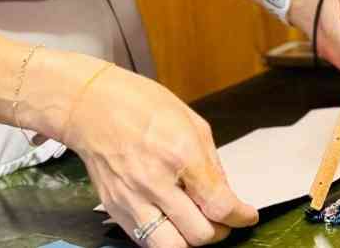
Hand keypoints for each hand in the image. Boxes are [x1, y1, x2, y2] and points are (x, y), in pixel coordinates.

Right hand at [62, 59, 257, 246]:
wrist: (92, 107)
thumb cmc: (140, 105)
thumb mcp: (191, 122)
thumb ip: (211, 163)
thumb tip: (225, 193)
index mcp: (180, 154)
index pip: (218, 205)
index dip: (240, 216)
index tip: (247, 216)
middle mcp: (155, 182)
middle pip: (199, 234)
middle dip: (220, 231)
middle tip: (224, 219)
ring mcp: (132, 199)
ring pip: (171, 247)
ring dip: (191, 241)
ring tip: (198, 225)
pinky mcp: (116, 209)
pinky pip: (146, 240)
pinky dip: (166, 236)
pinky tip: (173, 221)